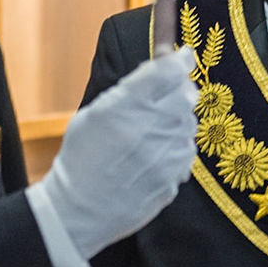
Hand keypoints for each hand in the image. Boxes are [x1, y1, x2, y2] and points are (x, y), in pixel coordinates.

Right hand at [41, 51, 197, 257]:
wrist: (78, 210)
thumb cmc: (81, 158)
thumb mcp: (94, 114)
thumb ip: (129, 91)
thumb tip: (162, 68)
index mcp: (125, 108)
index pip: (167, 72)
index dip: (179, 60)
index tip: (183, 56)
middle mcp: (149, 130)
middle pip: (186, 95)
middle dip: (181, 89)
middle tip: (169, 92)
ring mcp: (164, 158)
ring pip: (189, 124)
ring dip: (178, 120)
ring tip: (153, 130)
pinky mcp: (173, 179)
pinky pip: (186, 152)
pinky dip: (176, 147)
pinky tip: (155, 154)